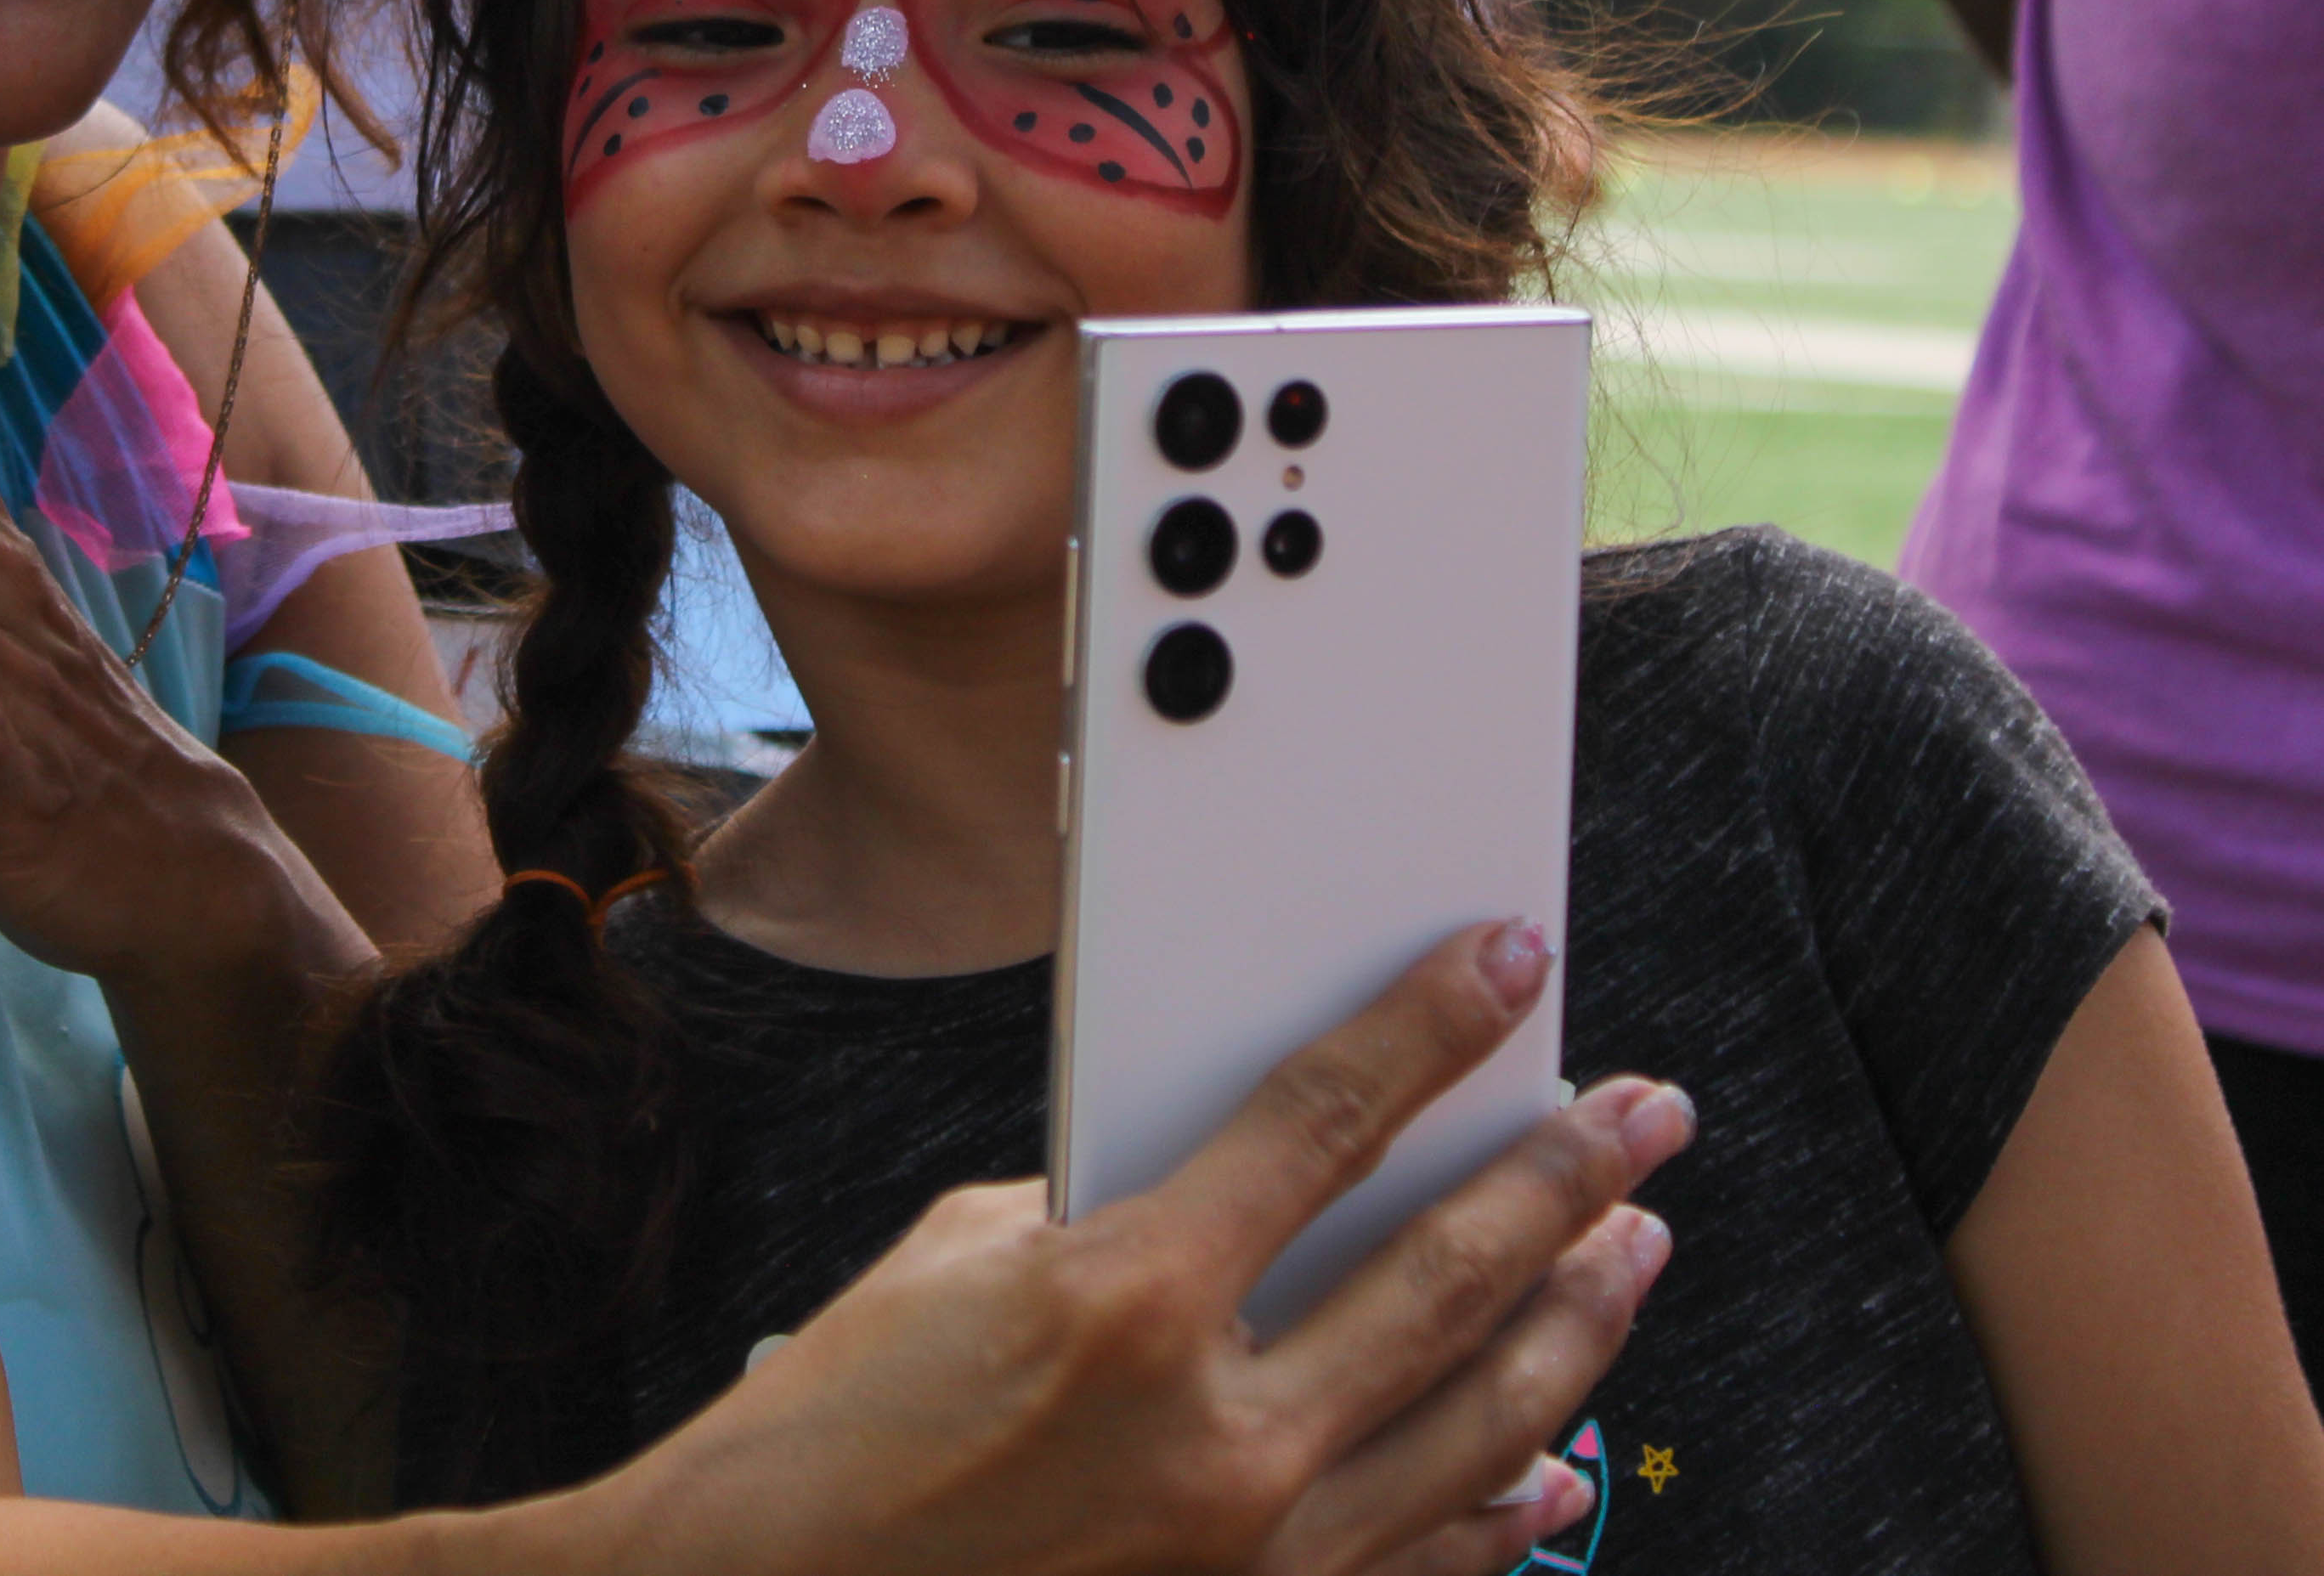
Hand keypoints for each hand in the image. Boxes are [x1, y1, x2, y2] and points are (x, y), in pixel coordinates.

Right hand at [575, 922, 1683, 1575]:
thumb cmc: (836, 1427)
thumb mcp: (961, 1263)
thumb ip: (1112, 1217)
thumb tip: (1228, 1194)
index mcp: (1126, 1303)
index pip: (1321, 1125)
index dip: (1425, 1032)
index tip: (1503, 965)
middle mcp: (1218, 1435)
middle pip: (1446, 1278)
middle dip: (1565, 1177)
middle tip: (1646, 1114)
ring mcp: (1255, 1555)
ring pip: (1482, 1424)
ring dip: (1576, 1324)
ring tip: (1635, 1246)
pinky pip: (1434, 1564)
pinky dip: (1512, 1508)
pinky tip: (1562, 1459)